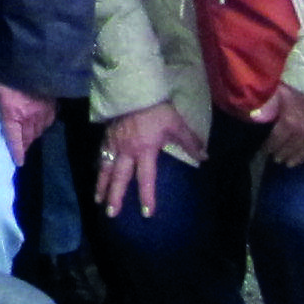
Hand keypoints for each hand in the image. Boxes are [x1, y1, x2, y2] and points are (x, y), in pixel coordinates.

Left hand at [0, 80, 56, 162]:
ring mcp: (43, 112)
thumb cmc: (6, 74)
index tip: (18, 162)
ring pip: (38, 131)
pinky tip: (37, 124)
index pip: (15, 139)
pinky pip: (47, 122)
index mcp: (13, 114)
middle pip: (28, 137)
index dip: (17, 152)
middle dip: (24, 144)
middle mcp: (30, 117)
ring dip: (32, 136)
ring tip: (26, 137)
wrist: (31, 59)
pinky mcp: (52, 106)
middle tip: (19, 148)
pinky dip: (42, 126)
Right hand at [95, 103, 202, 219]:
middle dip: (115, 197)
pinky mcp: (107, 136)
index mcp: (145, 151)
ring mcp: (114, 144)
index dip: (146, 196)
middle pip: (119, 178)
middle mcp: (126, 151)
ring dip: (102, 185)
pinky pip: (101, 155)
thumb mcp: (176, 125)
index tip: (146, 213)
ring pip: (105, 168)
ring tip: (98, 200)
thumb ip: (189, 142)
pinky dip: (99, 167)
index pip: (145, 178)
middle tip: (111, 213)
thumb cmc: (157, 109)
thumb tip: (205, 157)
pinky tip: (98, 174)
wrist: (134, 89)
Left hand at [254, 82, 303, 169]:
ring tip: (291, 164)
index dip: (270, 145)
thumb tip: (253, 117)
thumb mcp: (284, 89)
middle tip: (278, 160)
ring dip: (299, 158)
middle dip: (283, 152)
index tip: (265, 152)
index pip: (276, 137)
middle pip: (291, 145)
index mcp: (290, 121)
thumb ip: (270, 103)